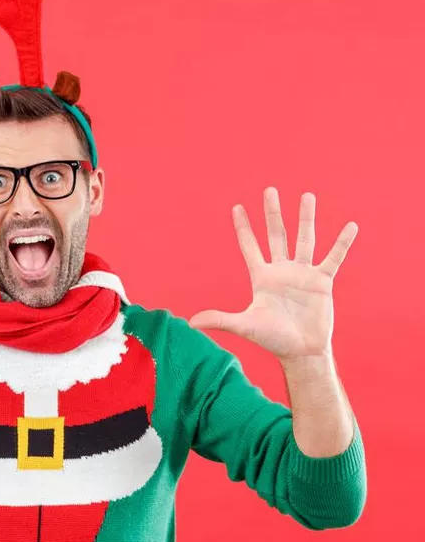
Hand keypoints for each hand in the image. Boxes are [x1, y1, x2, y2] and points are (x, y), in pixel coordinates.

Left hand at [188, 187, 357, 362]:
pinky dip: (342, 243)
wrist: (300, 352)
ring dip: (306, 218)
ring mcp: (303, 274)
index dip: (243, 228)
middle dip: (272, 213)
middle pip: (276, 235)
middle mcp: (281, 271)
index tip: (237, 207)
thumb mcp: (244, 326)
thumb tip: (190, 322)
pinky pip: (333, 258)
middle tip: (269, 190)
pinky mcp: (322, 282)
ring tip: (307, 196)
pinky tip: (351, 227)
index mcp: (261, 277)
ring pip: (304, 239)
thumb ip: (220, 319)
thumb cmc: (272, 339)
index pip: (249, 246)